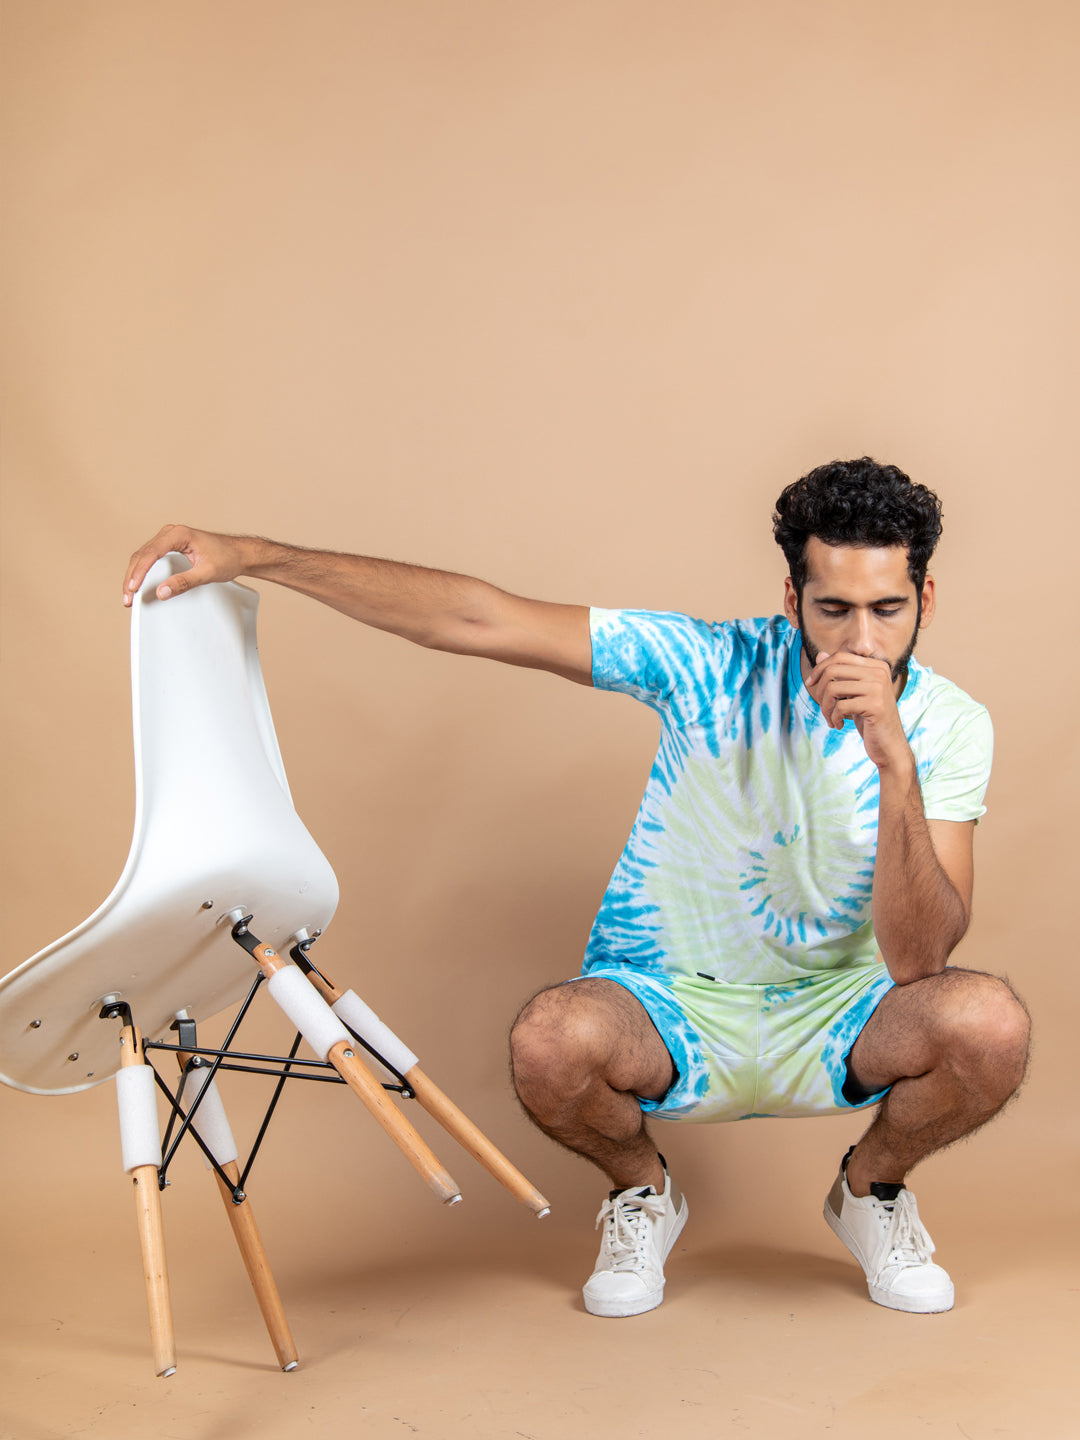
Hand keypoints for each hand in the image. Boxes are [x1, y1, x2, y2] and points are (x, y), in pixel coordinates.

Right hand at [123, 524, 249, 605]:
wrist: (240, 553)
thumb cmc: (227, 558)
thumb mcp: (206, 573)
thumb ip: (184, 582)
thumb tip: (162, 592)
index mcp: (179, 534)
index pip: (151, 553)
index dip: (139, 572)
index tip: (132, 588)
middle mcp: (171, 533)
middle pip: (142, 555)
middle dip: (132, 577)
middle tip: (128, 599)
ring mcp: (169, 538)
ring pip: (143, 556)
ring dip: (134, 575)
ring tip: (129, 595)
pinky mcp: (170, 546)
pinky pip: (150, 558)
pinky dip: (142, 571)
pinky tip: (138, 584)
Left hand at [805, 650, 910, 770]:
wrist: (890, 744)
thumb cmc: (870, 718)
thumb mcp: (854, 694)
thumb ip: (840, 674)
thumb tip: (820, 654)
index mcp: (877, 666)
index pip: (840, 657)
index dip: (820, 668)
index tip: (810, 683)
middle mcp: (880, 673)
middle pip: (833, 670)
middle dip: (820, 690)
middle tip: (823, 707)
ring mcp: (879, 688)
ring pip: (833, 689)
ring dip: (825, 707)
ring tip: (830, 719)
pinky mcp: (875, 706)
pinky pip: (840, 706)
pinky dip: (834, 718)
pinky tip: (838, 725)